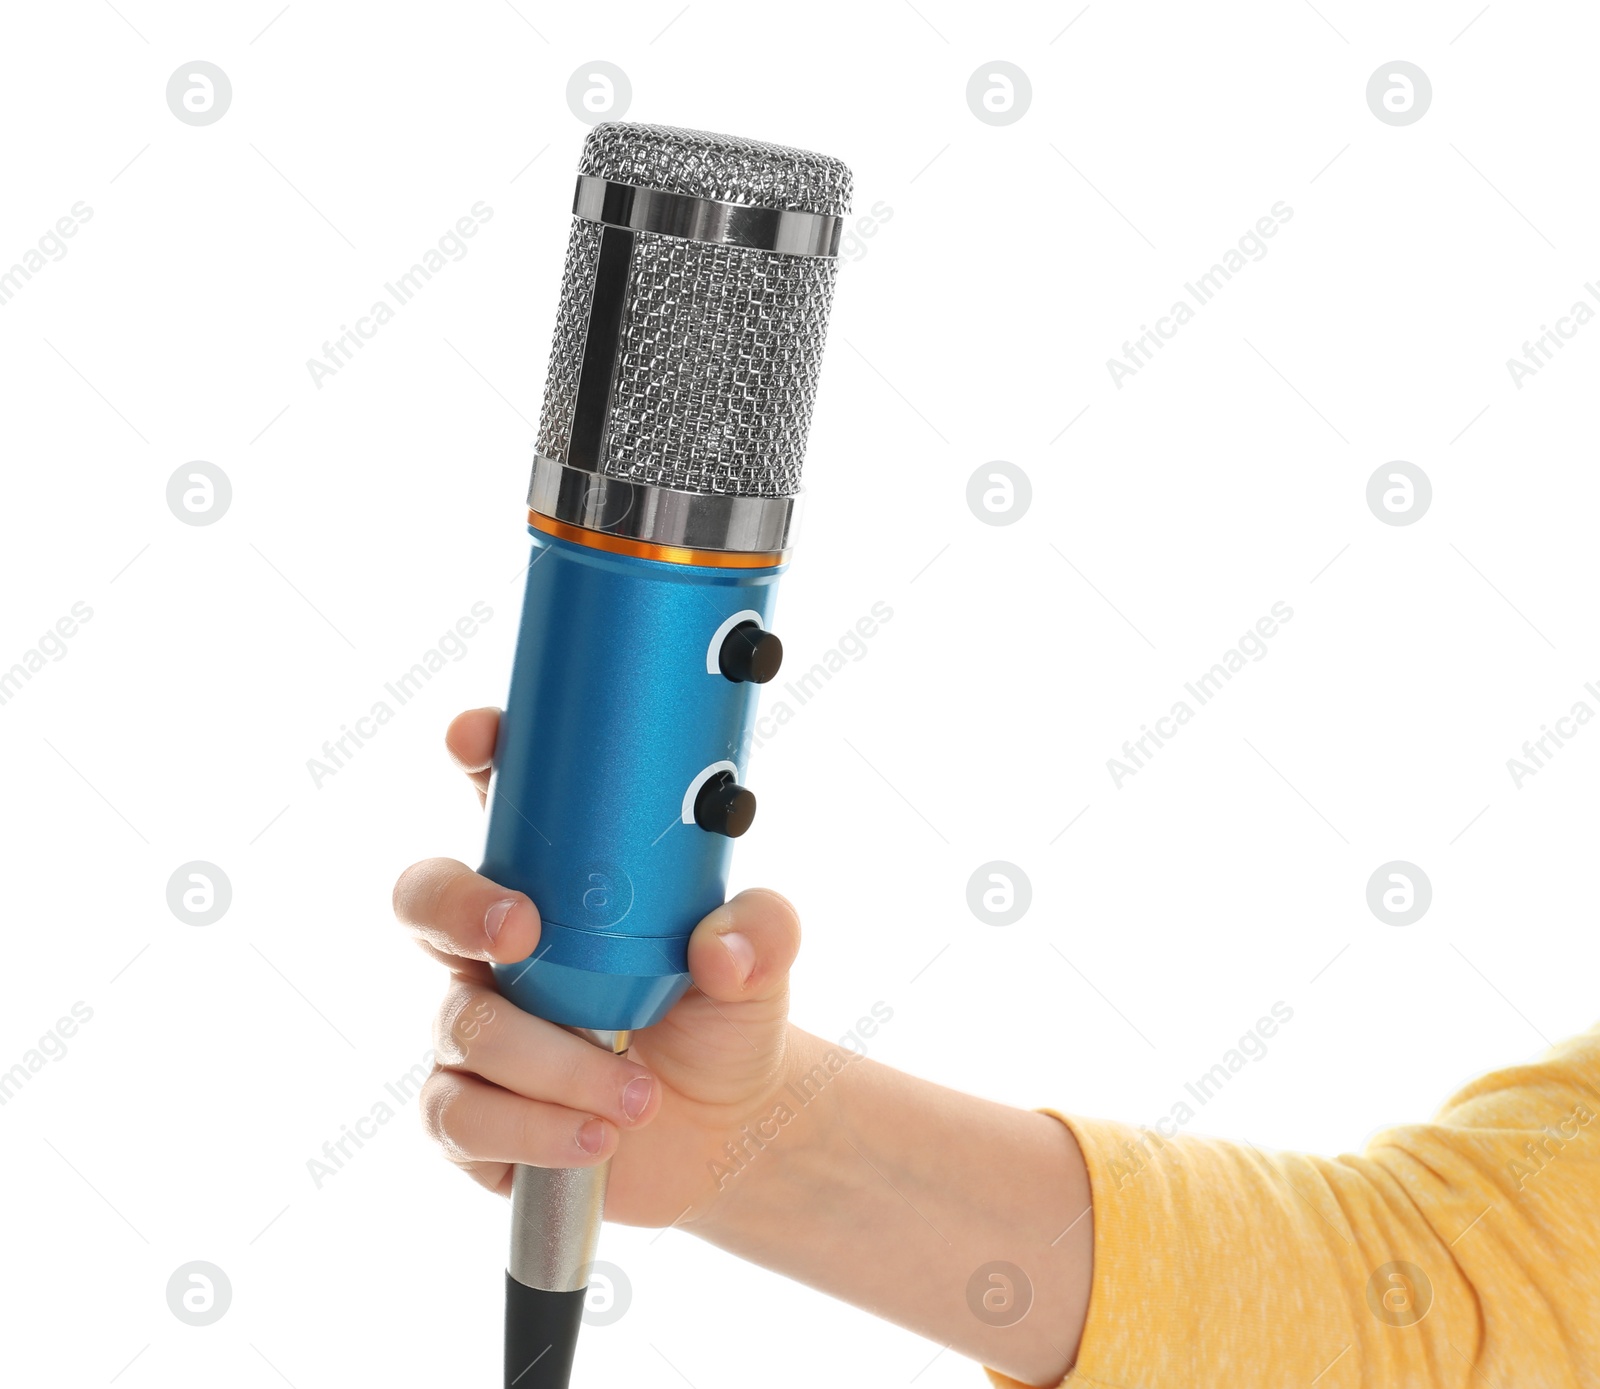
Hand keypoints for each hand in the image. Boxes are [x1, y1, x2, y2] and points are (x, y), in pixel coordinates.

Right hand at [393, 707, 804, 1227]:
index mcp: (556, 882)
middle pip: (423, 897)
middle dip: (460, 905)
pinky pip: (460, 1117)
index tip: (479, 737)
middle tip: (523, 930)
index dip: (477, 755)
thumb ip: (760, 930)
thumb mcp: (761, 961)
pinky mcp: (467, 1113)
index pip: (500, 800)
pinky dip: (536, 1130)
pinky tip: (599, 1136)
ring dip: (558, 1063)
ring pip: (467, 1026)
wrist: (727, 1129)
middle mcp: (497, 945)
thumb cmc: (722, 1014)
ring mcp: (473, 1026)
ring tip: (641, 1094)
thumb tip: (719, 948)